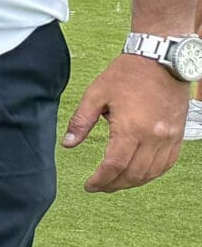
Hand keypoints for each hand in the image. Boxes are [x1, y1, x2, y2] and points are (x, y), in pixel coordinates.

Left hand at [63, 55, 187, 191]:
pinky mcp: (178, 135)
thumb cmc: (126, 75)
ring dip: (133, 182)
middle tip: (100, 186)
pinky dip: (152, 173)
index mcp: (131, 128)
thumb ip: (81, 121)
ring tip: (115, 182)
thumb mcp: (96, 94)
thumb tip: (67, 144)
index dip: (100, 180)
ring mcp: (169, 138)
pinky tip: (139, 174)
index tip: (89, 186)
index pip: (114, 165)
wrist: (162, 60)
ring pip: (151, 172)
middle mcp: (154, 137)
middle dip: (114, 185)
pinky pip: (167, 163)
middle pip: (133, 174)